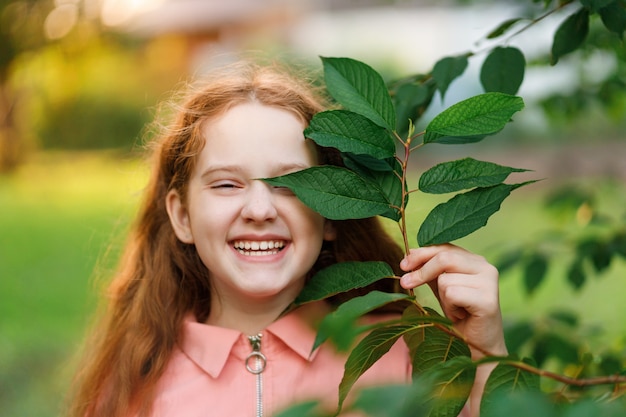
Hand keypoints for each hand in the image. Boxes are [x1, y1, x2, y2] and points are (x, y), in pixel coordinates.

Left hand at [399, 243, 506, 358]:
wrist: (477, 346)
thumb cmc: (459, 314)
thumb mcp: (441, 287)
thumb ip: (429, 270)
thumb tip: (410, 252)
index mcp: (475, 260)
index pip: (445, 247)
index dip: (421, 254)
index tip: (403, 265)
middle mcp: (486, 267)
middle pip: (444, 258)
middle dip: (421, 272)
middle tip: (406, 284)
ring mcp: (489, 282)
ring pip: (445, 279)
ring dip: (442, 299)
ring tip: (454, 310)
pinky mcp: (488, 300)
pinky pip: (452, 294)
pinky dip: (450, 308)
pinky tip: (460, 315)